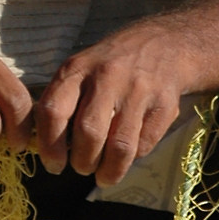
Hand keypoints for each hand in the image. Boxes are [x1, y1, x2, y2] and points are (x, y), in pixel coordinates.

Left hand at [33, 0, 218, 186]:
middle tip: (81, 169)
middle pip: (88, 133)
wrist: (174, 42)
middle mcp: (108, 76)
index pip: (53, 111)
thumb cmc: (117, 62)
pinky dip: (135, 156)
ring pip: (120, 145)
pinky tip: (130, 153)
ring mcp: (140, 90)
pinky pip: (145, 144)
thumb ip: (64, 99)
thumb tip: (44, 146)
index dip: (49, 145)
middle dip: (82, 162)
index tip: (53, 165)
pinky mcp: (166, 104)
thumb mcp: (84, 66)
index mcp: (79, 68)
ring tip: (103, 176)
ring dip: (109, 170)